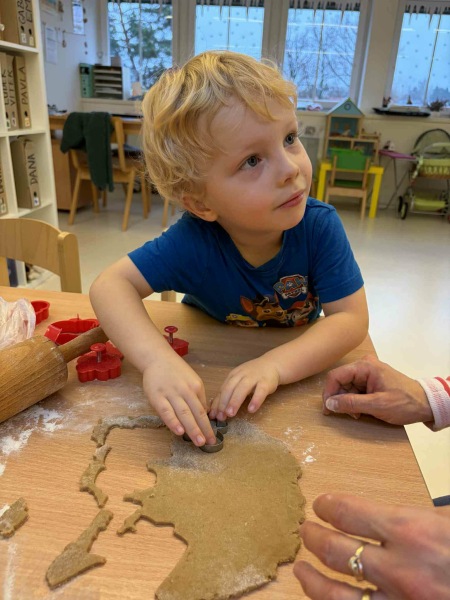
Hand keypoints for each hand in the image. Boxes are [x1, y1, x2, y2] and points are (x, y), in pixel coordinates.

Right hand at [142, 354, 215, 445]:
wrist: (157, 358)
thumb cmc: (176, 372)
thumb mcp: (192, 380)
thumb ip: (197, 397)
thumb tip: (203, 415)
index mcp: (196, 386)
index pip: (204, 409)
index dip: (208, 425)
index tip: (213, 437)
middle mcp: (186, 390)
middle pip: (197, 412)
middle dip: (204, 429)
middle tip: (210, 443)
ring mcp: (171, 393)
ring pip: (184, 413)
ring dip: (192, 429)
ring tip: (199, 442)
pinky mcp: (157, 397)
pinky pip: (166, 411)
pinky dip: (173, 422)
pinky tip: (179, 431)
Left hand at [209, 357, 279, 420]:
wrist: (272, 364)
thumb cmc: (253, 376)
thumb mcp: (239, 382)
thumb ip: (229, 394)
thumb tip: (216, 412)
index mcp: (233, 376)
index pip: (222, 389)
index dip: (217, 403)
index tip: (213, 416)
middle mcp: (241, 375)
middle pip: (230, 388)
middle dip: (223, 402)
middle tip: (220, 416)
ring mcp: (254, 377)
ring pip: (243, 388)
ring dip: (235, 401)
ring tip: (231, 414)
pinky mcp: (266, 382)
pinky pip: (260, 391)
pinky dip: (255, 400)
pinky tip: (251, 409)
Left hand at [294, 493, 449, 599]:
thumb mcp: (444, 521)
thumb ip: (408, 519)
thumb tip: (374, 518)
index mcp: (410, 529)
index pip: (347, 512)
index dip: (328, 506)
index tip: (321, 504)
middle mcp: (399, 568)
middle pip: (336, 550)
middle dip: (313, 537)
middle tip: (305, 530)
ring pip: (337, 594)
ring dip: (312, 580)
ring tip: (300, 569)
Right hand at [322, 355, 432, 424]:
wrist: (425, 404)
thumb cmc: (404, 403)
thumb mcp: (377, 405)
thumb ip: (351, 403)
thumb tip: (329, 403)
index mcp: (365, 367)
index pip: (336, 376)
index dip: (328, 393)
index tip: (328, 409)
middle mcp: (364, 366)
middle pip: (340, 381)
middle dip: (340, 399)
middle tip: (345, 414)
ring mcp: (368, 373)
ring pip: (346, 387)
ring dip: (348, 402)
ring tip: (357, 414)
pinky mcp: (371, 381)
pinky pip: (355, 390)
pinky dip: (355, 401)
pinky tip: (361, 411)